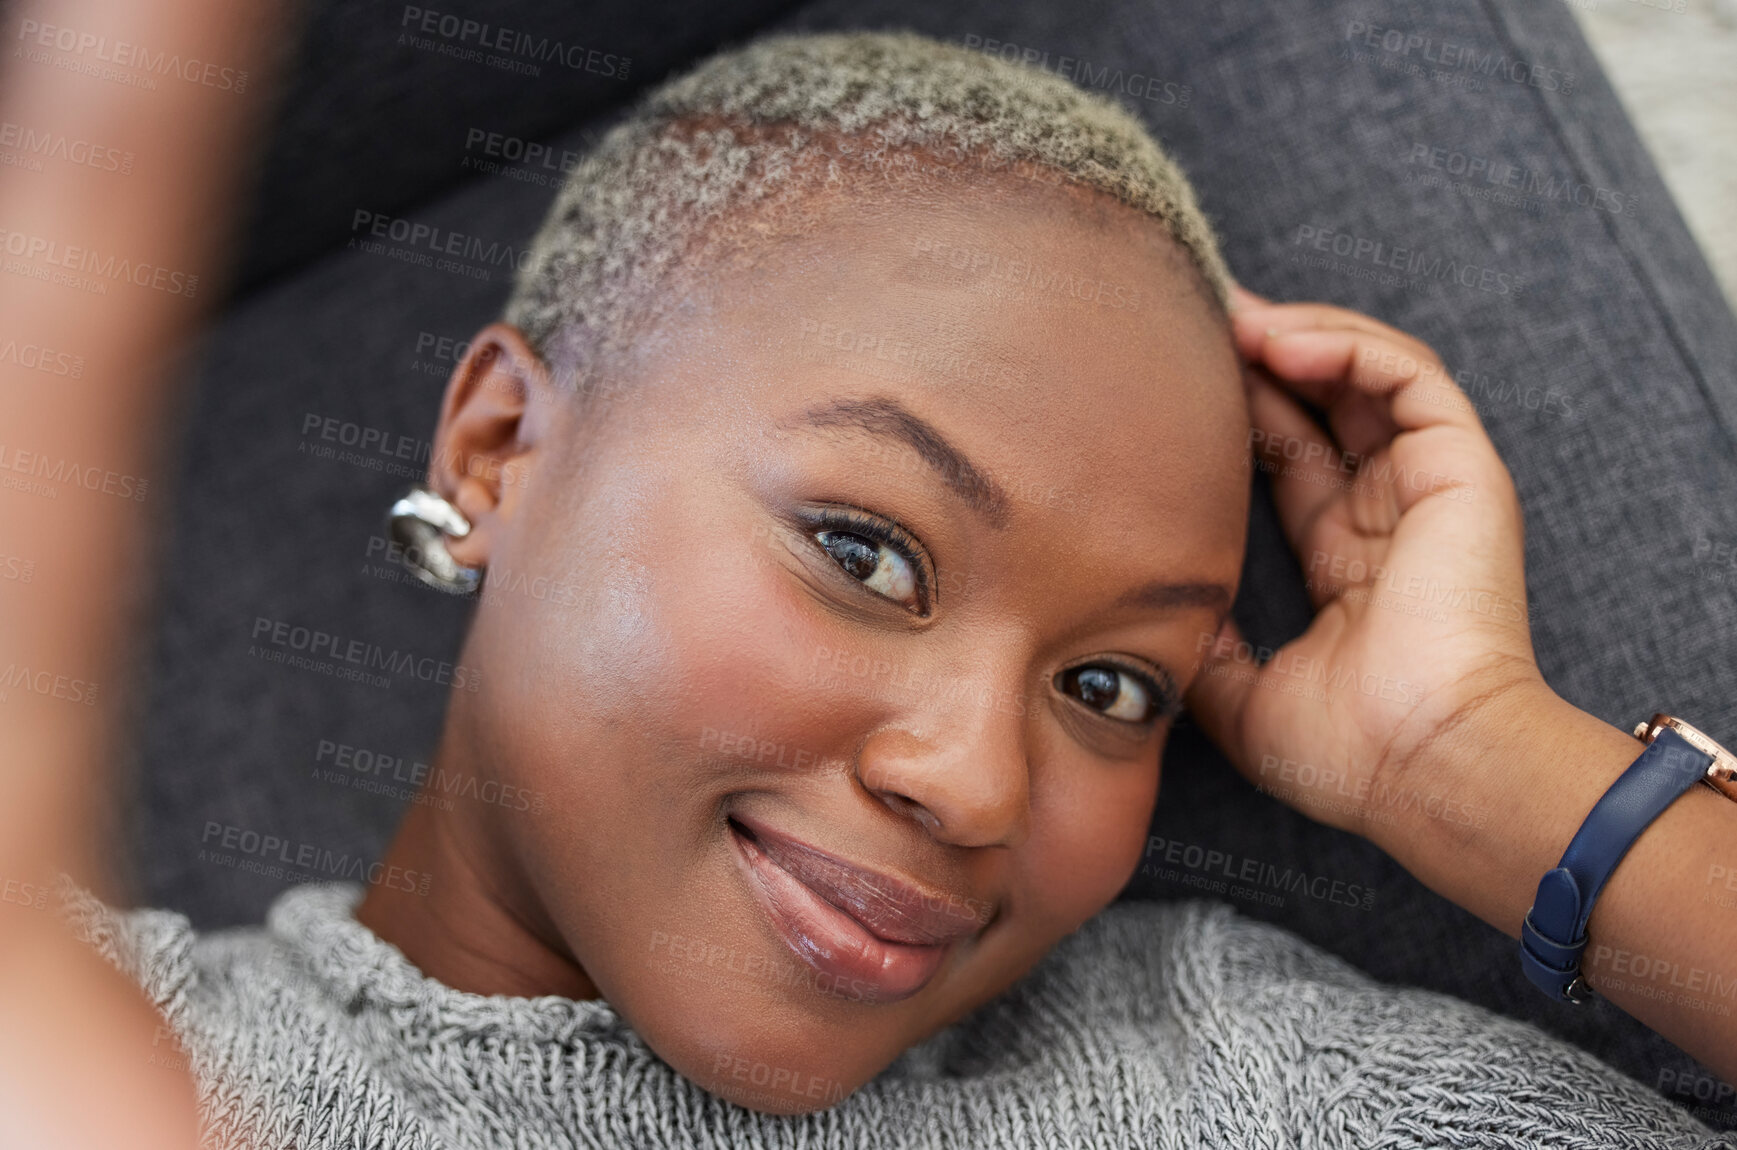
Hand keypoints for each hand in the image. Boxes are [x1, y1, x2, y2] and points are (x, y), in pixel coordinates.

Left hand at [1186, 285, 1550, 842]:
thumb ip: (1204, 647)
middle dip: (1256, 353)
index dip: (1233, 410)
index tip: (1167, 376)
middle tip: (1190, 316)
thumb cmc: (1346, 753)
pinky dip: (1347, 345)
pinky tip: (1281, 341)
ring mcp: (1427, 487)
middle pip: (1319, 402)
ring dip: (1296, 333)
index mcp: (1344, 560)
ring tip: (1227, 315)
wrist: (1421, 765)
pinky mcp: (1461, 469)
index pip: (1285, 456)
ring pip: (1364, 374)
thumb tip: (1154, 611)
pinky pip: (1407, 377)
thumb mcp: (1241, 696)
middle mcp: (1387, 514)